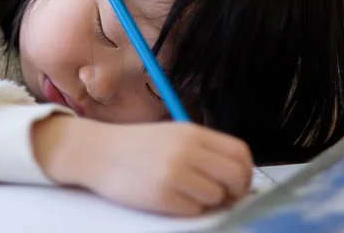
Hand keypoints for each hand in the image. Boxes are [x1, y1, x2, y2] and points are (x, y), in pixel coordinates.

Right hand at [32, 116, 252, 215]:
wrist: (98, 152)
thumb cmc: (136, 146)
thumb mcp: (173, 134)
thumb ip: (203, 149)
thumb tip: (235, 175)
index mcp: (192, 132)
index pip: (240, 152)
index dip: (245, 171)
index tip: (238, 182)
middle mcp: (187, 150)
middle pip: (236, 176)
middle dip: (235, 191)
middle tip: (223, 196)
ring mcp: (174, 172)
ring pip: (216, 197)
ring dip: (207, 200)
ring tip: (186, 193)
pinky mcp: (161, 195)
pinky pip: (194, 211)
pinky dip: (187, 208)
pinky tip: (170, 198)